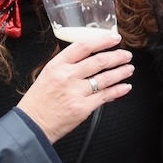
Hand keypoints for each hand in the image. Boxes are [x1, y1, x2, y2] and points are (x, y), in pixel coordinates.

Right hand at [14, 30, 133, 141]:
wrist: (33, 123)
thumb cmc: (39, 100)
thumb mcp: (48, 74)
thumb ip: (68, 65)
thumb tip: (90, 58)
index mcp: (57, 65)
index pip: (83, 46)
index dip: (102, 40)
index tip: (113, 38)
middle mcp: (67, 76)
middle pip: (98, 61)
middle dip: (117, 57)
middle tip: (126, 55)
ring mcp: (76, 92)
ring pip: (105, 78)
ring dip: (121, 72)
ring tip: (129, 69)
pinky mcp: (83, 108)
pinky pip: (105, 96)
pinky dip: (118, 90)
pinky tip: (125, 87)